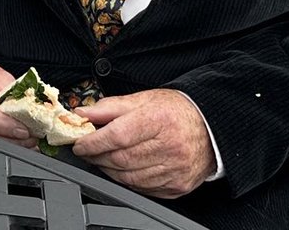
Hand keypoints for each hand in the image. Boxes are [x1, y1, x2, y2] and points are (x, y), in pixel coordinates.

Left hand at [70, 89, 214, 198]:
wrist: (209, 129)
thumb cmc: (174, 112)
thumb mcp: (141, 99)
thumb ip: (109, 107)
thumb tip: (83, 114)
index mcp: (158, 120)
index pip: (117, 135)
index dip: (93, 142)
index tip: (79, 144)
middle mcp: (169, 147)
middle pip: (122, 159)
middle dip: (97, 157)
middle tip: (86, 152)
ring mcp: (175, 170)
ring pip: (130, 177)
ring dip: (109, 170)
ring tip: (101, 159)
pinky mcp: (178, 186)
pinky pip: (144, 188)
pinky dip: (127, 181)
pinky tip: (121, 170)